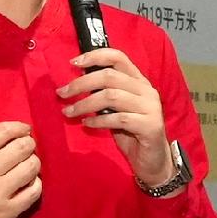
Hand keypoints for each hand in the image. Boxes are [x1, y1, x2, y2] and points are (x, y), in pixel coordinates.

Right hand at [0, 121, 41, 217]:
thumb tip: (21, 135)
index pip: (4, 131)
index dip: (20, 127)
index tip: (25, 130)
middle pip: (21, 148)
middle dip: (29, 145)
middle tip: (28, 149)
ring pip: (31, 168)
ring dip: (33, 163)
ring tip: (27, 166)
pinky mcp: (6, 212)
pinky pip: (34, 192)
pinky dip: (35, 184)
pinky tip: (28, 183)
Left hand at [62, 44, 179, 191]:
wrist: (154, 161)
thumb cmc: (132, 134)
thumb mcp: (117, 109)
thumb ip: (104, 93)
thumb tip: (77, 82)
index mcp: (139, 81)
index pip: (118, 57)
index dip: (95, 56)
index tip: (73, 63)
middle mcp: (146, 90)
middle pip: (109, 76)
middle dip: (81, 83)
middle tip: (62, 93)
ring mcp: (150, 107)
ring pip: (111, 96)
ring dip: (85, 104)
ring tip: (70, 112)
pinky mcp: (150, 126)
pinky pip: (118, 119)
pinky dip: (98, 121)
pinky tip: (87, 124)